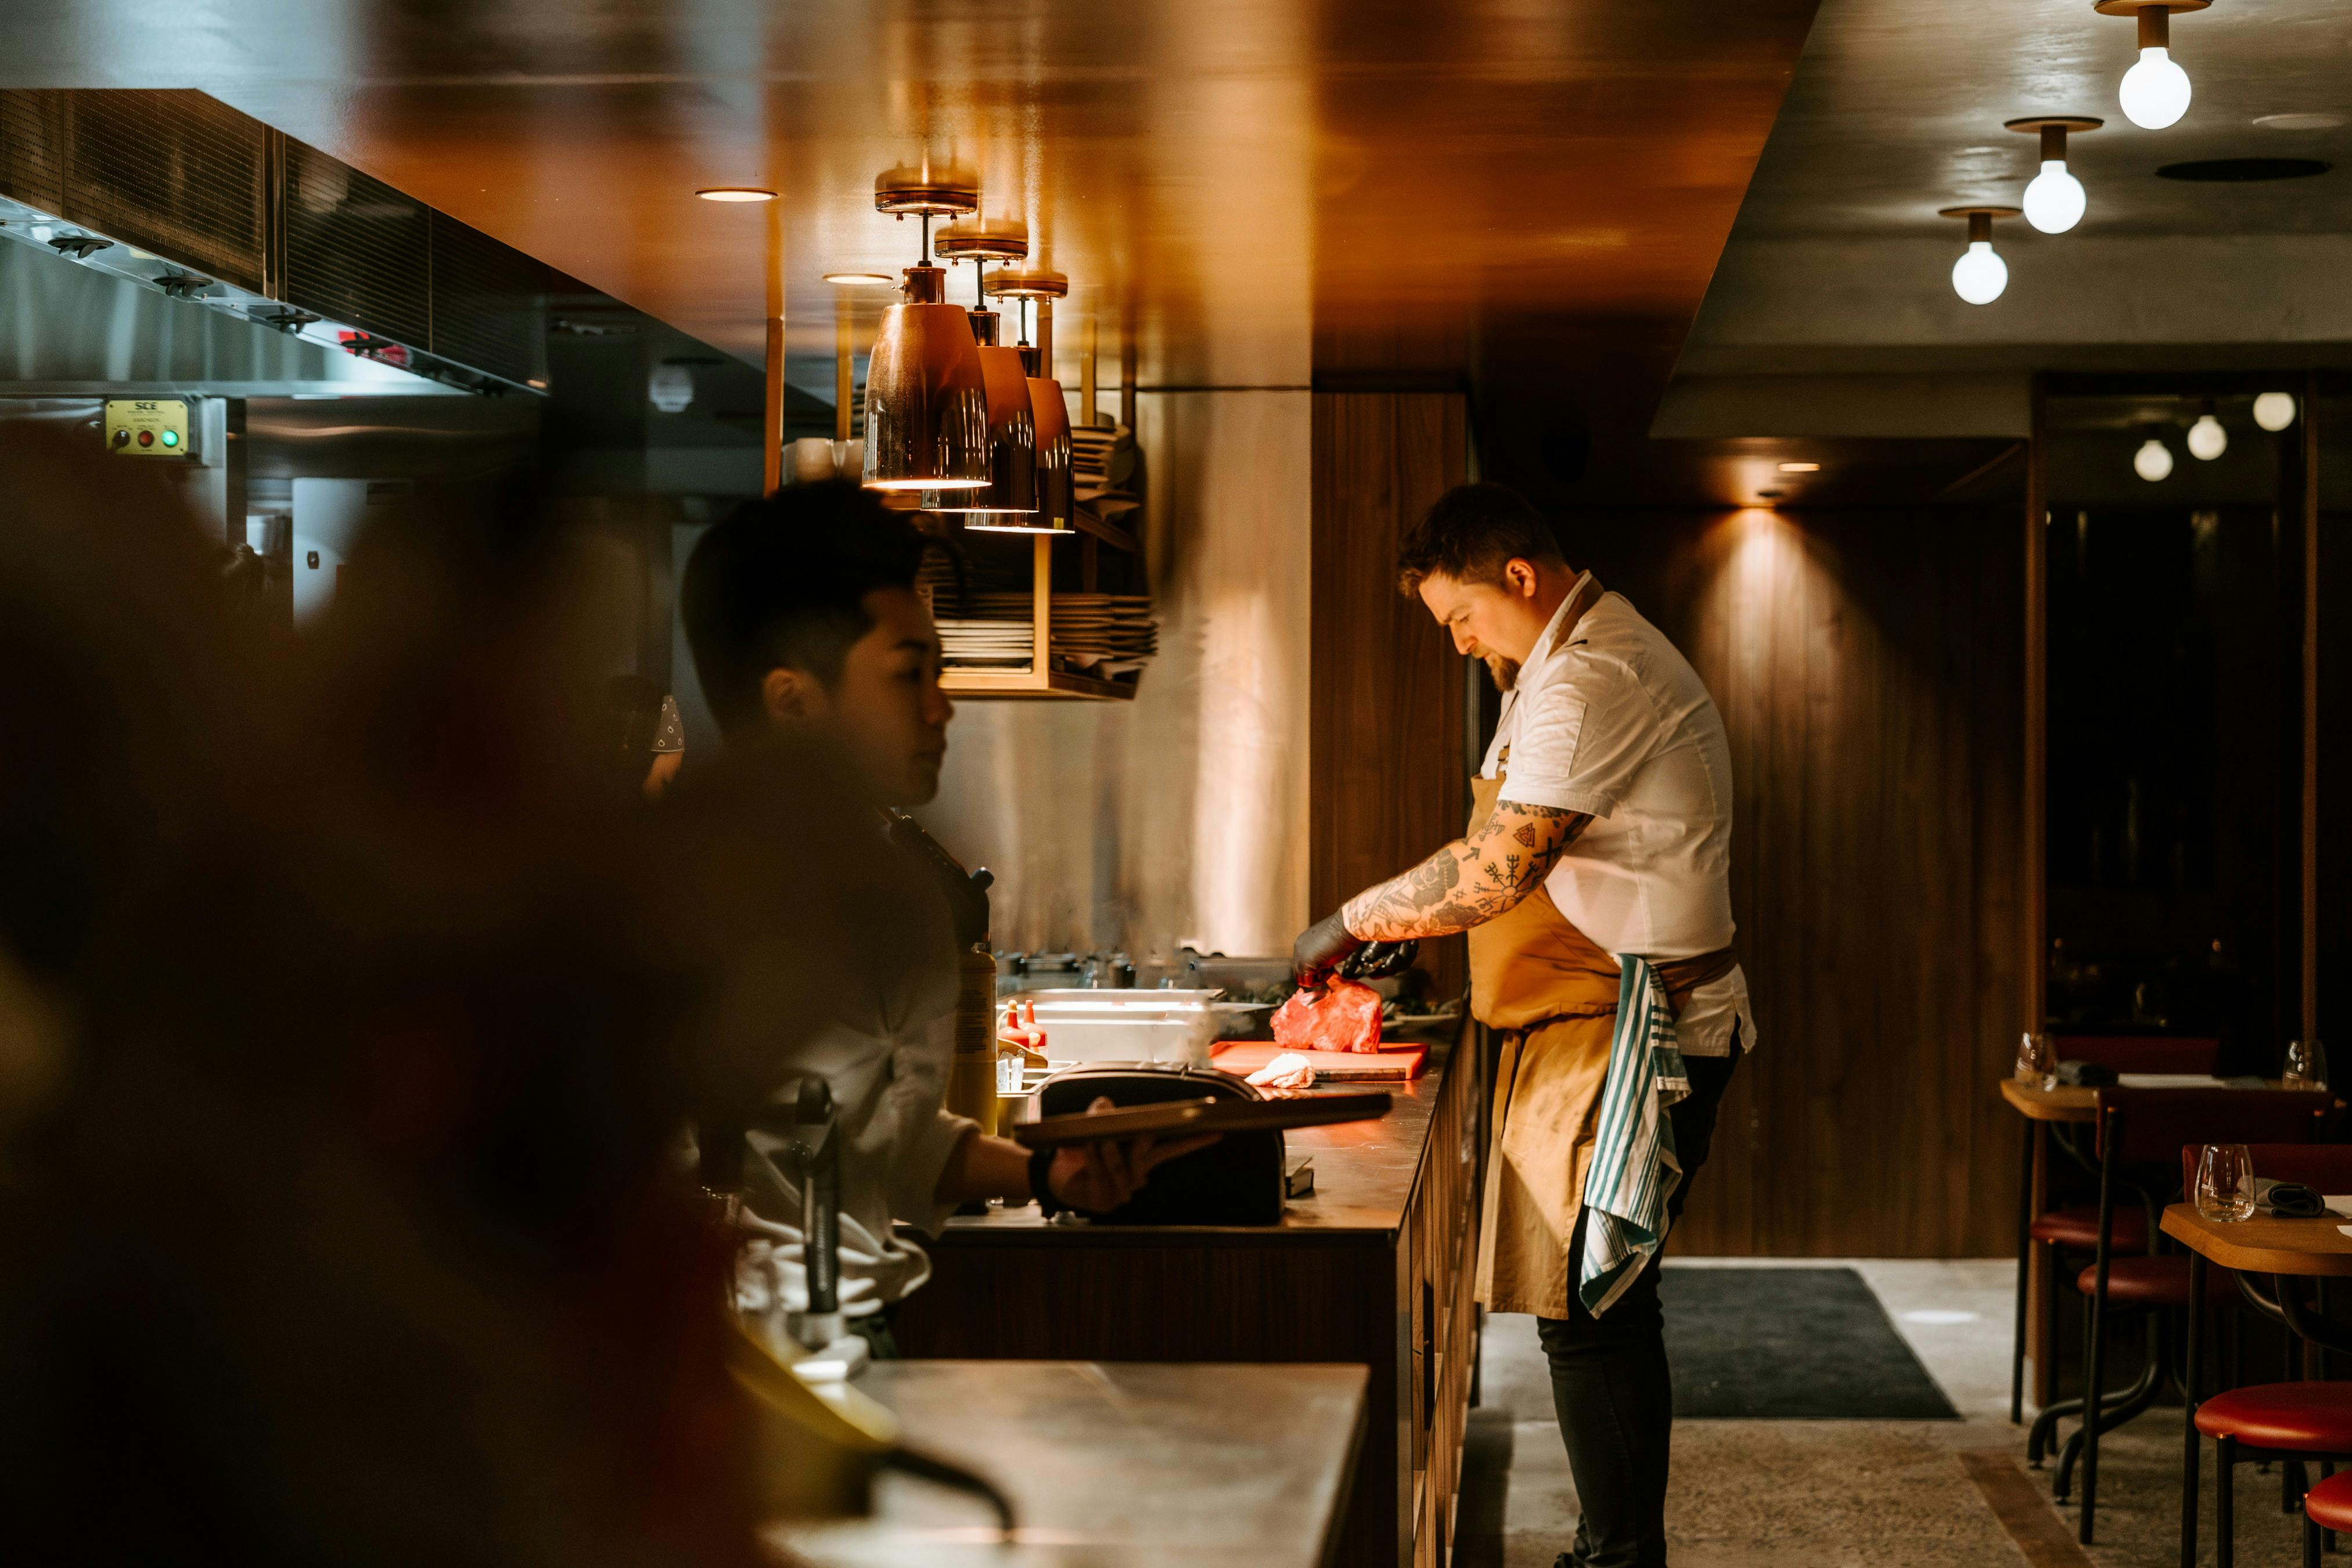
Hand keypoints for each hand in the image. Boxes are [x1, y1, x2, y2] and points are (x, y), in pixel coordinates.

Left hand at [1046, 1097, 1218, 1213]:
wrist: (1056, 1174)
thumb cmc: (1082, 1149)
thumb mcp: (1092, 1125)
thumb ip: (1101, 1111)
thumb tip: (1106, 1104)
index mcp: (1142, 1158)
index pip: (1172, 1148)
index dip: (1194, 1141)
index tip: (1215, 1131)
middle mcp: (1138, 1176)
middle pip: (1150, 1151)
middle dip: (1137, 1135)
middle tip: (1121, 1124)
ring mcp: (1123, 1191)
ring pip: (1124, 1163)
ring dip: (1108, 1148)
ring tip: (1094, 1139)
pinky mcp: (1106, 1201)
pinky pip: (1104, 1173)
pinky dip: (1094, 1159)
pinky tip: (1087, 1150)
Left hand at [1291, 909, 1363, 990]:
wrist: (1346, 927)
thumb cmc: (1343, 934)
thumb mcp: (1328, 944)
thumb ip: (1321, 954)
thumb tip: (1322, 965)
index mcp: (1303, 942)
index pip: (1303, 964)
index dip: (1316, 970)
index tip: (1328, 965)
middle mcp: (1298, 948)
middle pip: (1300, 972)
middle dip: (1315, 975)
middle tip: (1329, 969)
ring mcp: (1300, 955)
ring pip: (1302, 979)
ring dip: (1317, 978)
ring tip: (1330, 968)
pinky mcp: (1305, 962)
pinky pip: (1308, 981)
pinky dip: (1319, 980)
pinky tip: (1330, 969)